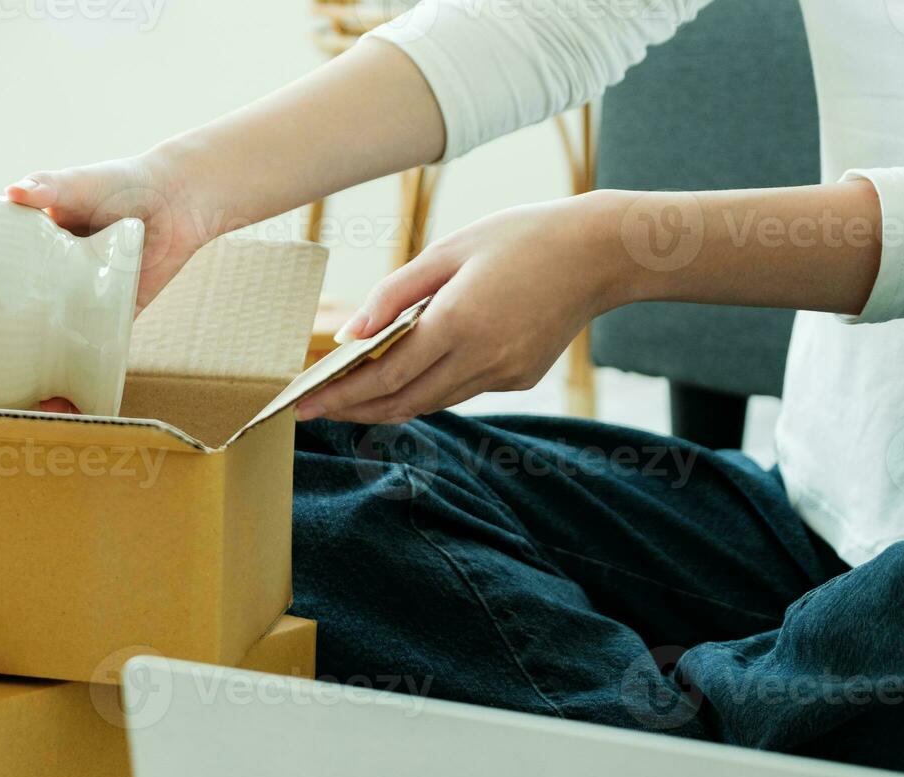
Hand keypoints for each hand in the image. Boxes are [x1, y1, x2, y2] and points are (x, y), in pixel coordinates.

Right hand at [7, 150, 221, 413]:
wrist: (178, 199)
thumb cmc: (121, 182)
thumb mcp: (77, 183)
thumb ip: (47, 187)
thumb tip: (13, 191)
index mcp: (33, 250)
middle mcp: (53, 281)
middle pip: (22, 320)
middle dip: (2, 349)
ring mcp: (82, 302)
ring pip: (55, 345)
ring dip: (40, 377)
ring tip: (19, 405)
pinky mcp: (115, 317)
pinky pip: (96, 354)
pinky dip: (84, 380)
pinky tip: (67, 406)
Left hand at [296, 191, 629, 423]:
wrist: (600, 253)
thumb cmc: (520, 238)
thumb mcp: (449, 251)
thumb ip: (394, 294)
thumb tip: (350, 334)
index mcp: (458, 323)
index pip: (383, 376)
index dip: (339, 396)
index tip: (303, 405)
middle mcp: (481, 359)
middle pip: (401, 402)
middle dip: (354, 410)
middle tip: (316, 410)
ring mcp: (503, 374)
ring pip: (430, 402)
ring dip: (387, 403)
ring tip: (349, 398)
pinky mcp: (520, 379)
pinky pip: (461, 390)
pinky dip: (429, 386)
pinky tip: (408, 373)